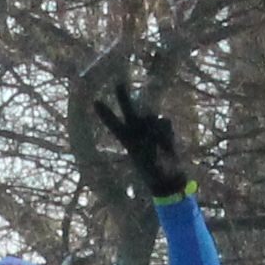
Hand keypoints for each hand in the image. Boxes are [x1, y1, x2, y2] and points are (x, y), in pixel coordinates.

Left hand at [93, 79, 189, 198]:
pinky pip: (166, 122)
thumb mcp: (151, 164)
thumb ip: (153, 145)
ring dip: (157, 128)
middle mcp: (138, 131)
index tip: (95, 101)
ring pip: (152, 117)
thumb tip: (157, 131)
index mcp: (128, 141)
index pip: (114, 125)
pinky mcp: (164, 130)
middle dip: (123, 96)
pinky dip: (168, 133)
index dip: (106, 113)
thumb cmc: (155, 176)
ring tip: (160, 148)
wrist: (168, 181)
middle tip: (119, 82)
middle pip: (129, 110)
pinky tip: (169, 146)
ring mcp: (151, 129)